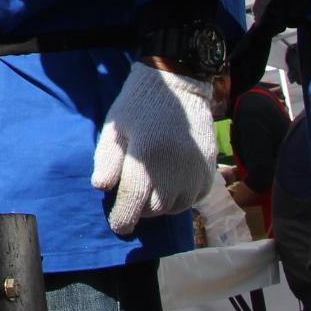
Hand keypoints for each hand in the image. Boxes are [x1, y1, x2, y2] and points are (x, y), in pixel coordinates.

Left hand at [91, 62, 218, 235]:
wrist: (178, 85)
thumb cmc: (138, 107)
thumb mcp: (115, 128)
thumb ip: (106, 159)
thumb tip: (101, 187)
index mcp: (147, 154)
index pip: (134, 200)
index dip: (122, 218)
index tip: (117, 225)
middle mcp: (176, 167)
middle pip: (155, 209)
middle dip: (139, 210)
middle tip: (131, 196)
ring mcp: (196, 171)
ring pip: (175, 208)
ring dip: (159, 205)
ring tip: (149, 186)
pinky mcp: (209, 172)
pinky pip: (192, 200)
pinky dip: (178, 199)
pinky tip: (168, 183)